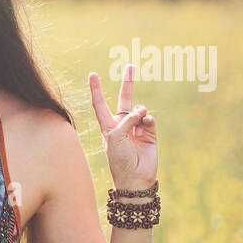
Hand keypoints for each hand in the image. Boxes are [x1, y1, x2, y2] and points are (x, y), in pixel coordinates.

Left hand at [89, 63, 156, 191]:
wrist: (134, 177)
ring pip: (140, 110)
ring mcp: (136, 128)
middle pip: (124, 99)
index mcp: (107, 125)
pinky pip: (149, 119)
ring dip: (139, 114)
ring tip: (138, 125)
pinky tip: (145, 128)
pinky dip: (147, 121)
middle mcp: (121, 124)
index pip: (100, 103)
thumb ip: (126, 120)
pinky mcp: (150, 133)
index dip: (96, 89)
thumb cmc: (119, 159)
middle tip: (130, 66)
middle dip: (128, 83)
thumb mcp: (115, 137)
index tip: (93, 74)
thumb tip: (142, 110)